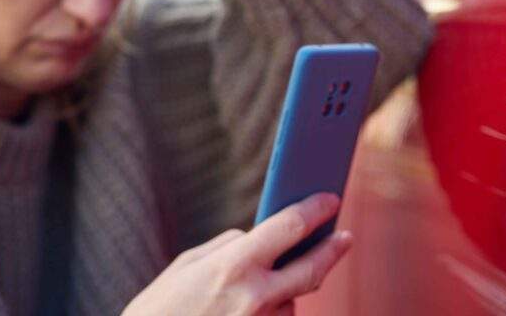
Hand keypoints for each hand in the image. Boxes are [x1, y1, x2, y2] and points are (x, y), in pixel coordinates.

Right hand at [121, 193, 352, 315]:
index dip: (314, 211)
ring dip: (280, 293)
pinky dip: (269, 314)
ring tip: (242, 298)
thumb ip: (229, 248)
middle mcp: (255, 298)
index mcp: (233, 267)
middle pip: (311, 269)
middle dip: (332, 251)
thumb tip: (257, 239)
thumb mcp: (188, 266)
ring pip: (290, 301)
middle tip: (344, 238)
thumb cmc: (161, 309)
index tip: (329, 200)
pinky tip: (242, 312)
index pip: (289, 228)